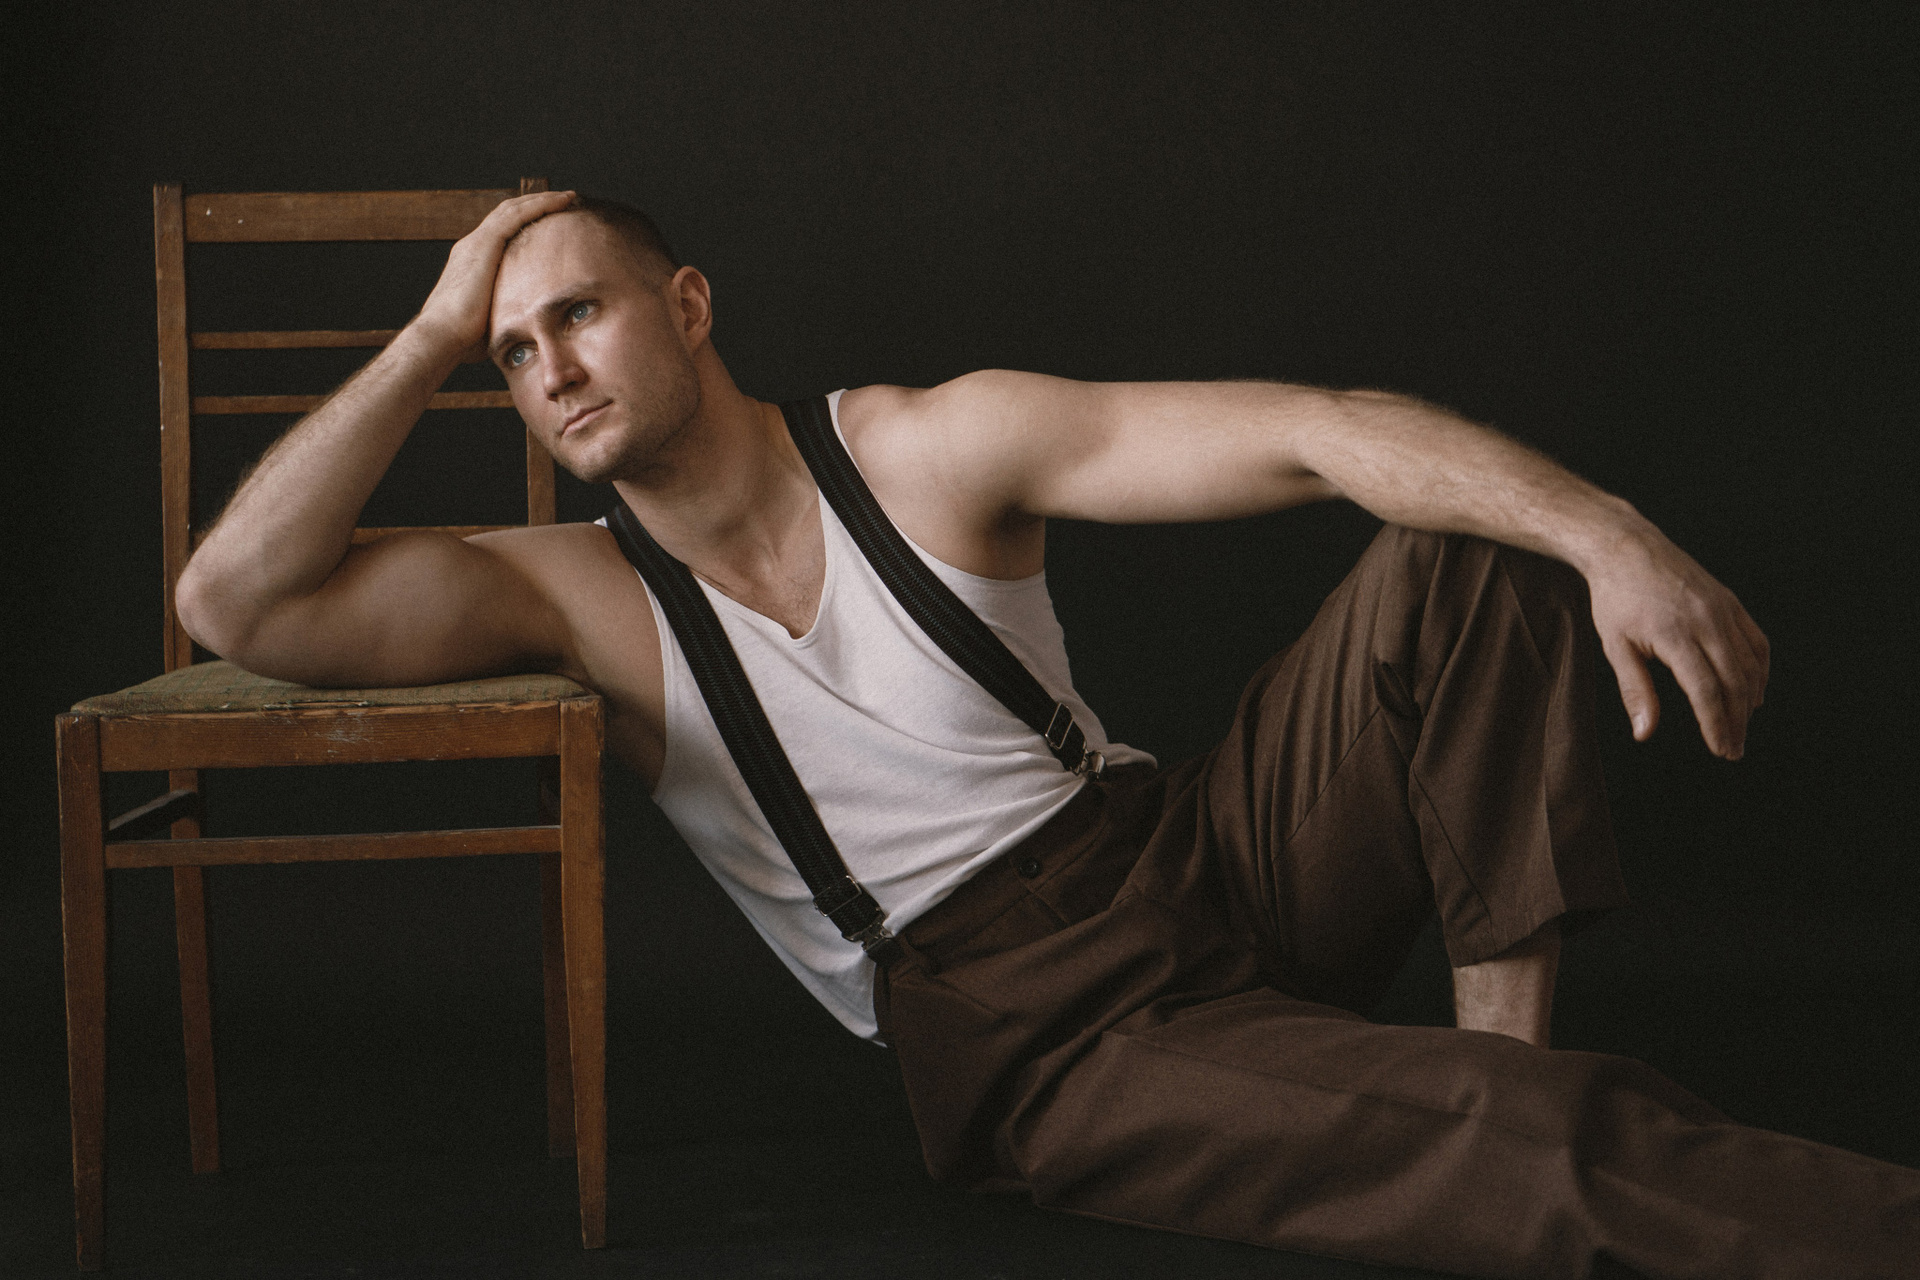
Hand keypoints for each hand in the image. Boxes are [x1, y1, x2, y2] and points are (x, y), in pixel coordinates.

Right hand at [413, 189, 576, 360]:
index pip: (502, 234)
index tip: (550, 223)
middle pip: (508, 215)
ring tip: (568, 197)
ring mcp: (476, 243)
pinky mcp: (484, 244)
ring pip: (514, 209)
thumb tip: (525, 331)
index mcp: (472, 263)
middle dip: (535, 205)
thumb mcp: (491, 321)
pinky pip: (517, 215)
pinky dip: (541, 205)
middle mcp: (472, 247)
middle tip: (564, 202)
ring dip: (542, 200)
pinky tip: (562, 201)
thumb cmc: (462, 341)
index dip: (526, 224)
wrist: (441, 337)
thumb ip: (506, 315)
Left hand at [1585, 523, 1768, 758]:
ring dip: (1750, 699)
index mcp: (1675, 634)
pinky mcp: (1730, 601)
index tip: (1721, 749)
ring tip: (1741, 727)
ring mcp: (1722, 609)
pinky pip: (1756, 641)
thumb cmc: (1615, 598)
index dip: (1716, 724)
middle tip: (1733, 750)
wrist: (1627, 547)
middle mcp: (1706, 621)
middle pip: (1734, 682)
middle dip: (1737, 721)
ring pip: (1750, 664)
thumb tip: (1644, 734)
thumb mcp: (1615, 646)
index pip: (1706, 690)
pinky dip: (1759, 670)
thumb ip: (1635, 690)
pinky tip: (1753, 691)